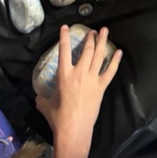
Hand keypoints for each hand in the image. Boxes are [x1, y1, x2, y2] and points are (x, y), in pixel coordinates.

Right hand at [35, 25, 121, 147]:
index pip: (63, 51)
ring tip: (104, 31)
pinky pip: (110, 71)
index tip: (66, 27)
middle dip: (89, 38)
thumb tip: (37, 96)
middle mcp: (79, 73)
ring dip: (102, 42)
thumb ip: (41, 98)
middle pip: (86, 50)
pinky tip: (119, 52)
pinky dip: (115, 61)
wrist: (74, 130)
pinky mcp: (101, 87)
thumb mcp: (45, 106)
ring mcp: (92, 79)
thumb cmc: (58, 118)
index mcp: (64, 75)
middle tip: (92, 31)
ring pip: (99, 56)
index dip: (64, 37)